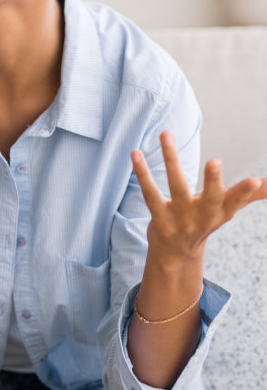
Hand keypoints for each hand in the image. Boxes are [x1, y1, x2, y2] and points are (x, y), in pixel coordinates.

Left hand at [132, 130, 266, 267]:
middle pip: (209, 198)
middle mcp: (202, 216)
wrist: (176, 254)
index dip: (246, 192)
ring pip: (176, 186)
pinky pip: (150, 193)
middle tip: (214, 162)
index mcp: (222, 212)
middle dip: (212, 181)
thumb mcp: (227, 210)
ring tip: (166, 135)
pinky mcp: (158, 218)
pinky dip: (142, 173)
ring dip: (171, 160)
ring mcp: (180, 218)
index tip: (254, 180)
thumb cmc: (203, 222)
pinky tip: (135, 153)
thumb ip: (251, 195)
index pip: (236, 201)